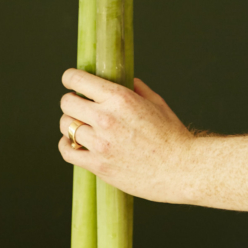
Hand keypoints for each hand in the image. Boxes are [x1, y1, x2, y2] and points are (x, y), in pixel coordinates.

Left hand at [58, 69, 195, 203]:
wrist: (181, 169)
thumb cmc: (172, 136)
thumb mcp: (156, 103)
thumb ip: (136, 88)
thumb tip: (125, 80)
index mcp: (120, 98)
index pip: (77, 80)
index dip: (70, 78)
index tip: (70, 81)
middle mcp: (106, 118)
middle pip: (67, 103)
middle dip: (71, 101)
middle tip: (78, 106)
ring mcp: (100, 143)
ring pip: (65, 126)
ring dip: (70, 124)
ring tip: (80, 126)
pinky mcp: (98, 165)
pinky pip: (67, 151)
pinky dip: (67, 145)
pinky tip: (75, 143)